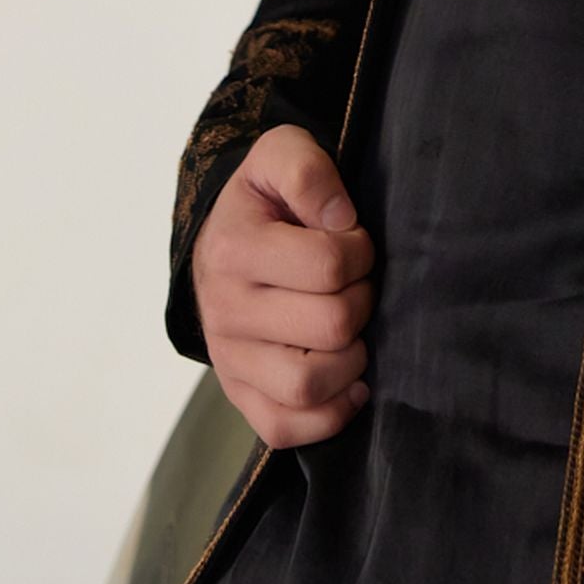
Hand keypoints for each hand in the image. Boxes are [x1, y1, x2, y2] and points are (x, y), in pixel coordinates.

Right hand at [191, 124, 375, 447]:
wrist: (220, 241)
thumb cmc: (263, 201)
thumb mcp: (279, 156)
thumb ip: (308, 172)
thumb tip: (339, 220)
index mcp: (235, 250)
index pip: (330, 265)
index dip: (361, 251)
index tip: (354, 241)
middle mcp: (226, 310)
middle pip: (331, 326)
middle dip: (363, 301)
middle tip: (357, 285)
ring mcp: (230, 360)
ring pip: (309, 384)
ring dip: (352, 358)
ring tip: (352, 330)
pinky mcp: (240, 395)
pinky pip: (285, 428)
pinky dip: (329, 413)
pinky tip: (350, 380)